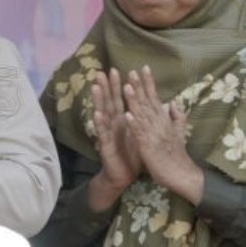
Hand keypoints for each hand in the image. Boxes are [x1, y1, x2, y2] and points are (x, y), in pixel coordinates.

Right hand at [87, 68, 141, 209]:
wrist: (124, 176)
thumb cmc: (133, 155)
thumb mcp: (141, 134)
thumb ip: (143, 119)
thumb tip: (149, 104)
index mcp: (123, 121)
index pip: (120, 99)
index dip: (119, 85)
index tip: (118, 70)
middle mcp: (113, 124)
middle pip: (108, 102)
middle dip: (106, 87)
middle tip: (102, 71)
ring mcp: (107, 134)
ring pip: (102, 114)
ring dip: (98, 101)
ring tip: (96, 87)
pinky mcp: (105, 146)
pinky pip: (102, 133)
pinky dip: (99, 123)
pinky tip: (97, 114)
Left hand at [124, 67, 202, 203]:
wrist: (181, 175)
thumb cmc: (175, 154)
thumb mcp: (178, 132)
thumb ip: (176, 115)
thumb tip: (172, 101)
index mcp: (164, 120)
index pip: (155, 98)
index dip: (148, 83)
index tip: (143, 68)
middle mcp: (160, 124)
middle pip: (148, 102)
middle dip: (140, 86)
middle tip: (132, 71)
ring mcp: (154, 135)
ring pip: (142, 115)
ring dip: (134, 101)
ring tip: (126, 87)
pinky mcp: (149, 147)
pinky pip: (140, 135)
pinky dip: (134, 125)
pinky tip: (127, 115)